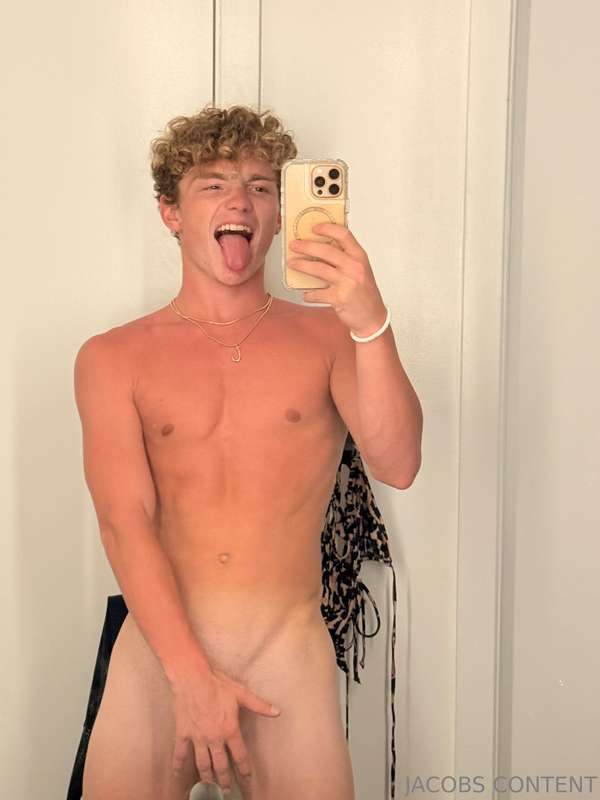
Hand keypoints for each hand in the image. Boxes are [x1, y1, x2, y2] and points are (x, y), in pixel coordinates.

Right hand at [169, 665, 280, 792]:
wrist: (192, 678)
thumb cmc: (217, 684)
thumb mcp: (241, 693)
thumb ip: (259, 705)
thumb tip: (277, 712)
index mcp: (230, 730)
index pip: (240, 756)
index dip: (244, 770)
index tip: (247, 780)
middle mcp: (214, 738)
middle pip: (221, 765)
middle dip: (225, 780)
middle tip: (228, 791)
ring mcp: (197, 738)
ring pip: (202, 764)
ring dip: (207, 778)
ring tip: (209, 788)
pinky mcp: (182, 734)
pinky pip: (180, 753)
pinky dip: (177, 765)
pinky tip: (176, 774)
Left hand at [289, 222, 387, 336]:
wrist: (373, 316)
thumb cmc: (365, 293)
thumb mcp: (360, 269)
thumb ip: (345, 257)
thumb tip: (319, 248)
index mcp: (359, 257)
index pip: (344, 235)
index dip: (327, 228)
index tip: (314, 228)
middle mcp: (355, 267)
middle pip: (327, 250)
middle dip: (306, 246)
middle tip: (295, 245)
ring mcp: (347, 282)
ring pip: (319, 269)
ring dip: (302, 265)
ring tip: (292, 263)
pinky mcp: (339, 298)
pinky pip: (318, 293)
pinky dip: (309, 294)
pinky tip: (305, 294)